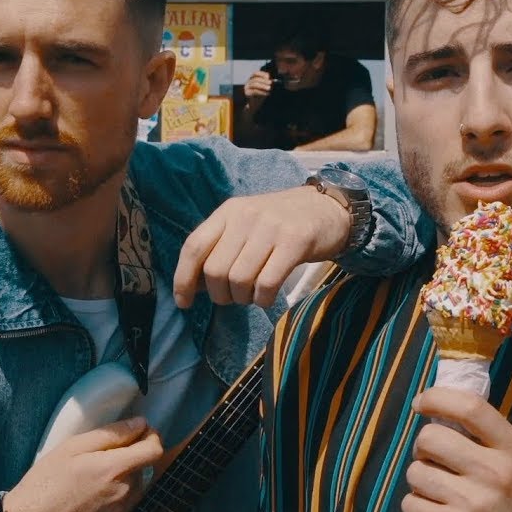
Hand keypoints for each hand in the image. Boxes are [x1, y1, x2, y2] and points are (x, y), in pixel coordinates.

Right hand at [1, 416, 163, 511]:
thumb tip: (139, 424)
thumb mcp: (74, 447)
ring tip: (92, 476)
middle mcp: (125, 492)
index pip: (154, 450)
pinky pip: (125, 501)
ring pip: (135, 484)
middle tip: (99, 455)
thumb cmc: (46, 482)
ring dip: (123, 475)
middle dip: (129, 456)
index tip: (139, 432)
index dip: (151, 437)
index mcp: (115, 470)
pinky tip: (91, 493)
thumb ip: (111, 434)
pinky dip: (116, 492)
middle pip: (142, 466)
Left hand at [173, 185, 349, 307]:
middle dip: (220, 295)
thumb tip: (193, 286)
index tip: (184, 302)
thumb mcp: (246, 225)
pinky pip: (267, 283)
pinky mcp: (295, 242)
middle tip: (233, 297)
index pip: (194, 247)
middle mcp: (246, 216)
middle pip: (215, 270)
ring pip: (239, 279)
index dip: (183, 279)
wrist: (328, 208)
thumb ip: (221, 248)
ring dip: (243, 298)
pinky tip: (267, 296)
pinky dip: (263, 299)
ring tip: (253, 295)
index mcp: (228, 212)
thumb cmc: (282, 223)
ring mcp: (271, 228)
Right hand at [243, 70, 273, 98]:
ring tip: (269, 88)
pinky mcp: (247, 93)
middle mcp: (248, 82)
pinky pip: (254, 91)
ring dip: (263, 86)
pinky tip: (267, 94)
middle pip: (255, 79)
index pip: (255, 73)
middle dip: (264, 80)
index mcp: (252, 79)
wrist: (254, 105)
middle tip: (270, 83)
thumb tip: (272, 81)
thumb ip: (267, 84)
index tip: (268, 76)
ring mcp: (247, 87)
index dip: (262, 74)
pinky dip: (261, 92)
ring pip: (254, 84)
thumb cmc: (260, 95)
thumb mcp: (264, 88)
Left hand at [403, 387, 511, 511]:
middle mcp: (495, 473)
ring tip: (442, 495)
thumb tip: (442, 407)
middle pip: (430, 437)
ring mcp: (471, 503)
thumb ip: (489, 439)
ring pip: (415, 471)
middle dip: (423, 448)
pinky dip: (418, 509)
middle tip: (433, 461)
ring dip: (421, 482)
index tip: (422, 402)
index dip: (437, 397)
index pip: (470, 407)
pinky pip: (410, 503)